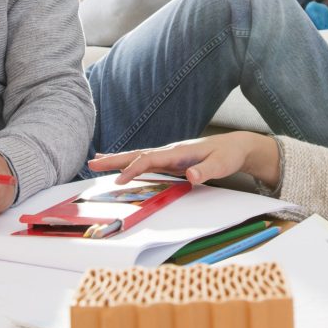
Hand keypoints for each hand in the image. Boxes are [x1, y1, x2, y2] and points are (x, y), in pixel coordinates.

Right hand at [86, 131, 280, 188]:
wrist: (235, 146)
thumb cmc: (228, 155)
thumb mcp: (221, 165)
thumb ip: (206, 171)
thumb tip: (191, 175)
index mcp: (178, 152)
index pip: (150, 159)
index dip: (134, 169)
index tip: (119, 181)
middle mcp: (170, 151)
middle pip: (137, 154)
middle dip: (115, 160)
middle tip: (92, 164)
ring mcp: (168, 155)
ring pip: (138, 156)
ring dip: (117, 159)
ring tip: (96, 162)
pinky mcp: (170, 160)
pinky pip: (145, 161)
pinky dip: (130, 162)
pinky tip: (120, 165)